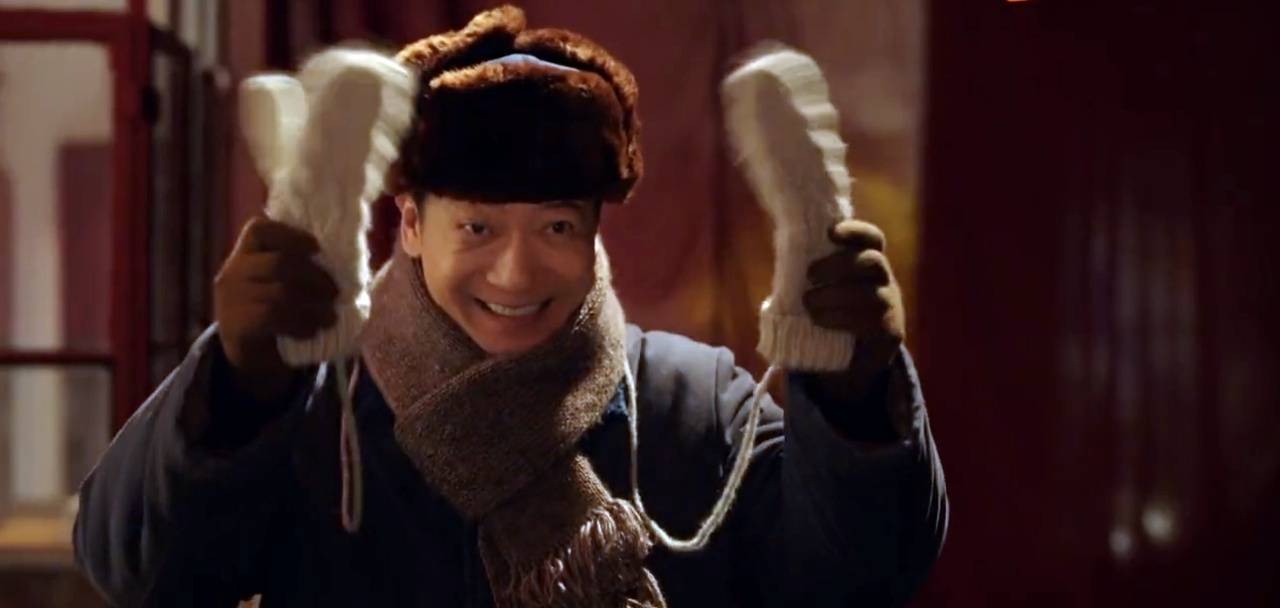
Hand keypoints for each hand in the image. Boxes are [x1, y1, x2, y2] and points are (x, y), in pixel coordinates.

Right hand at [213, 217, 338, 402]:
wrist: (252, 356)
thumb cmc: (277, 312)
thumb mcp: (285, 284)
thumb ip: (302, 268)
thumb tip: (346, 262)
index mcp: (246, 252)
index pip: (260, 230)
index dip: (291, 235)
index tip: (318, 248)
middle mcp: (233, 270)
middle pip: (278, 263)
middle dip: (315, 277)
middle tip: (335, 293)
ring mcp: (230, 298)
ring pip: (279, 293)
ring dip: (313, 306)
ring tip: (330, 316)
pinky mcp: (234, 325)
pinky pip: (273, 318)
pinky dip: (300, 323)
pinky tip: (312, 329)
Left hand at [801, 219, 905, 403]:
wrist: (853, 361)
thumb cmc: (832, 315)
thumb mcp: (825, 289)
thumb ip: (815, 274)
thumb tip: (785, 257)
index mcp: (869, 263)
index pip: (872, 239)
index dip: (854, 232)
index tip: (830, 233)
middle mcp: (885, 281)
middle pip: (873, 262)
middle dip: (839, 265)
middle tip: (810, 274)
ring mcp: (890, 306)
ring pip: (870, 293)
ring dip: (834, 295)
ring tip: (809, 303)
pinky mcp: (890, 333)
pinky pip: (870, 321)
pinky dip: (839, 318)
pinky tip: (819, 320)